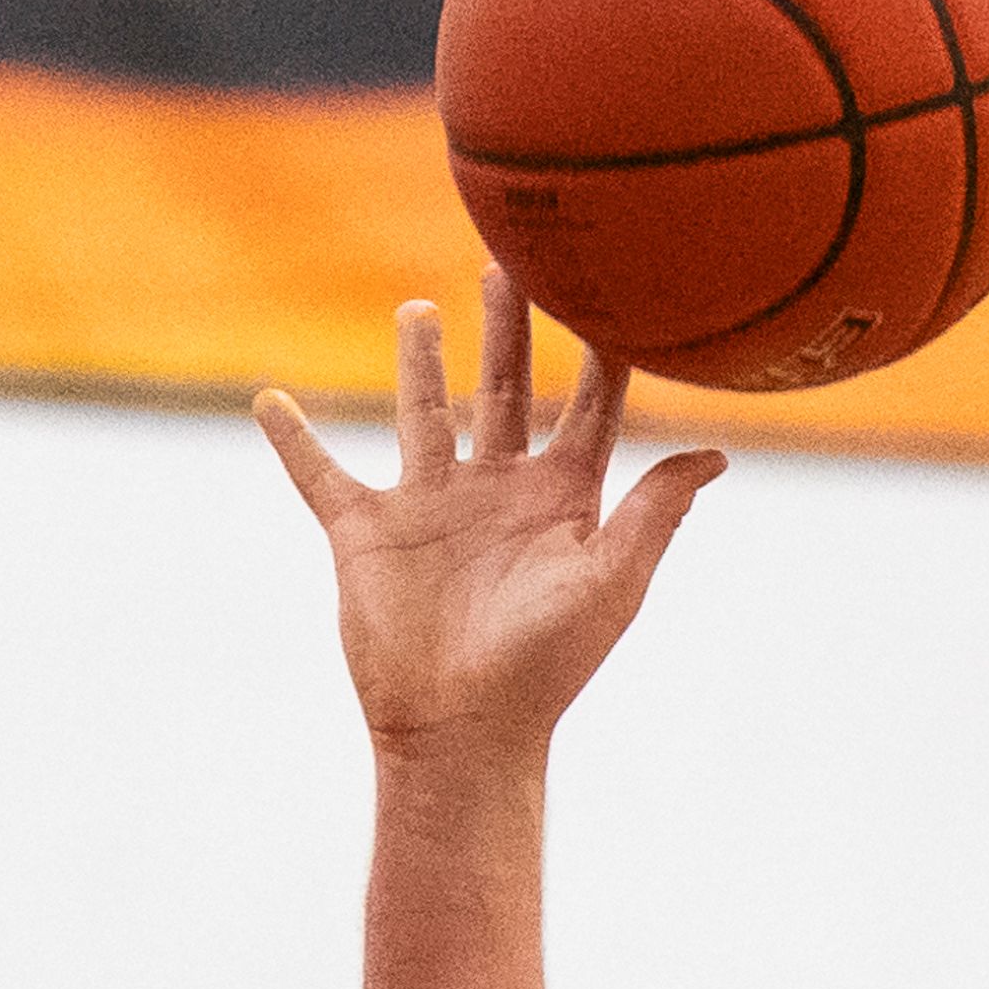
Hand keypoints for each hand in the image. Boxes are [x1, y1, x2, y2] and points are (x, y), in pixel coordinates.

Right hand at [260, 268, 724, 764]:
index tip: (615, 288)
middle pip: (507, 389)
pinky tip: (270, 401)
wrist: (465, 728)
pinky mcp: (366, 530)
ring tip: (419, 307)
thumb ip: (655, 511)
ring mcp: (432, 506)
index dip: (603, 352)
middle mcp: (500, 491)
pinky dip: (293, 439)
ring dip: (419, 361)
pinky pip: (319, 474)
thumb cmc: (549, 664)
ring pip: (422, 412)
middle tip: (511, 260)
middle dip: (509, 329)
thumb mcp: (612, 580)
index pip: (591, 408)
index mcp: (565, 500)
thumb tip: (718, 453)